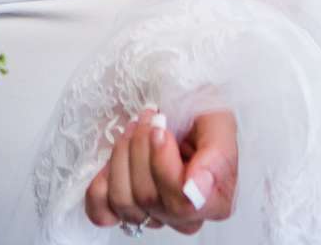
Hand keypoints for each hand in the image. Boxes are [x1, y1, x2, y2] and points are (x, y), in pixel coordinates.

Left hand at [84, 106, 237, 233]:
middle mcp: (184, 217)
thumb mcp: (218, 122)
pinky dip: (102, 183)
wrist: (178, 103)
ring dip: (122, 156)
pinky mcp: (122, 209)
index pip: (183, 203)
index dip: (163, 167)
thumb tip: (197, 189)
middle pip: (149, 199)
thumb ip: (217, 155)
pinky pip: (101, 211)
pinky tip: (113, 160)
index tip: (161, 130)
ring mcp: (152, 215)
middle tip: (149, 117)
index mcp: (215, 202)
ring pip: (124, 202)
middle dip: (141, 149)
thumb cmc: (200, 113)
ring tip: (134, 128)